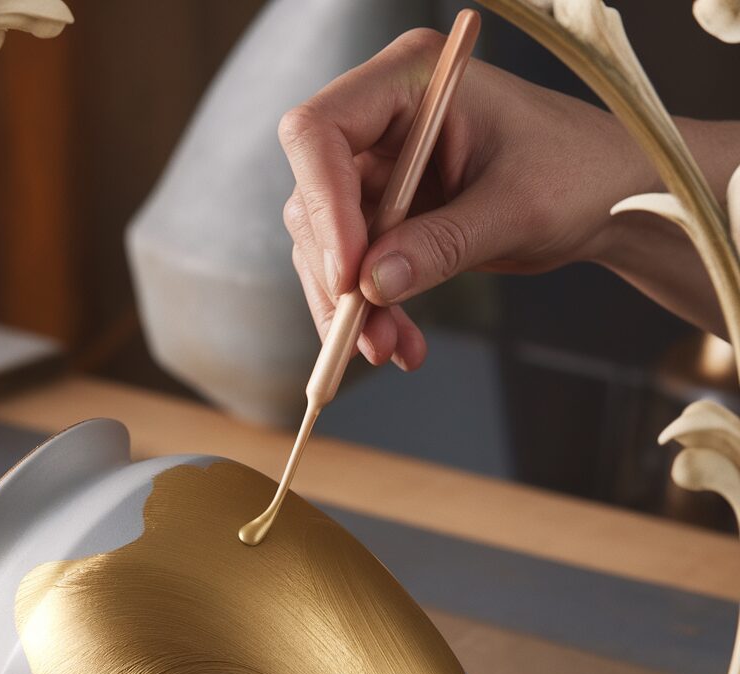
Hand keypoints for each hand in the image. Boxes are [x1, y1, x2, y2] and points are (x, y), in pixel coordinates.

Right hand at [279, 28, 658, 368]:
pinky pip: (353, 270)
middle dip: (338, 275)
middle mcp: (381, 121)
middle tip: (368, 335)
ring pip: (327, 245)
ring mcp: (379, 170)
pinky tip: (400, 344)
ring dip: (351, 307)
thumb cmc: (578, 174)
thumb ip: (442, 244)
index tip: (349, 276)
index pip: (319, 133)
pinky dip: (370, 312)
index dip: (321, 204)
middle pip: (313, 198)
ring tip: (392, 348)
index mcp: (412, 80)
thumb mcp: (516, 210)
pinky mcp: (384, 215)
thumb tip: (371, 285)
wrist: (606, 198)